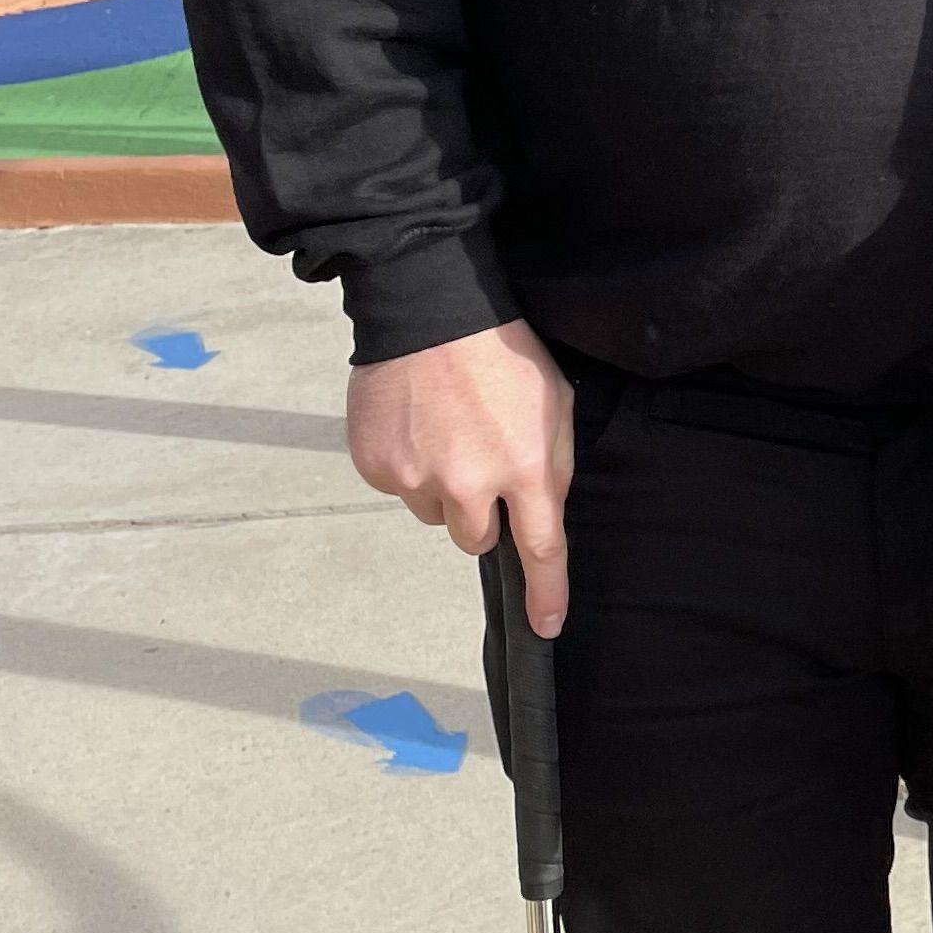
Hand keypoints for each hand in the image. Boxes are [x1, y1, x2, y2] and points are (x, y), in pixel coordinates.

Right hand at [348, 319, 576, 629]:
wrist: (429, 308)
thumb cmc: (503, 352)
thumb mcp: (555, 403)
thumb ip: (551, 466)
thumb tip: (541, 514)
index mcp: (525, 469)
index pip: (541, 550)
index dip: (546, 594)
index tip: (546, 625)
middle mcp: (469, 484)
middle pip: (476, 539)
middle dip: (481, 510)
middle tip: (478, 456)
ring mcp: (417, 478)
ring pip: (434, 512)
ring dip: (442, 486)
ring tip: (445, 428)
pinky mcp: (377, 466)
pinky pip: (398, 487)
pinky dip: (407, 464)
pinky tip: (415, 422)